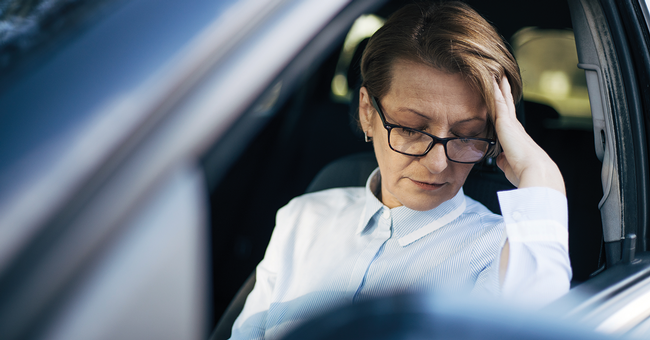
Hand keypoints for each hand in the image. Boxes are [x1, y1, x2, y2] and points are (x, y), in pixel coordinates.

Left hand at [493, 76, 565, 195]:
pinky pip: (498, 101)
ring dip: (499, 85)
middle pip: (507, 103)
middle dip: (503, 90)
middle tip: (500, 75)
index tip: (502, 97)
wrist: (535, 171)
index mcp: (515, 136)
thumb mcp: (509, 165)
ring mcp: (510, 122)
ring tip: (495, 71)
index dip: (505, 106)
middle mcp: (514, 126)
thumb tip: (498, 158)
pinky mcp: (505, 122)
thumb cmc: (525, 172)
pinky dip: (494, 90)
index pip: (507, 117)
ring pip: (503, 98)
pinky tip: (491, 79)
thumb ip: (503, 159)